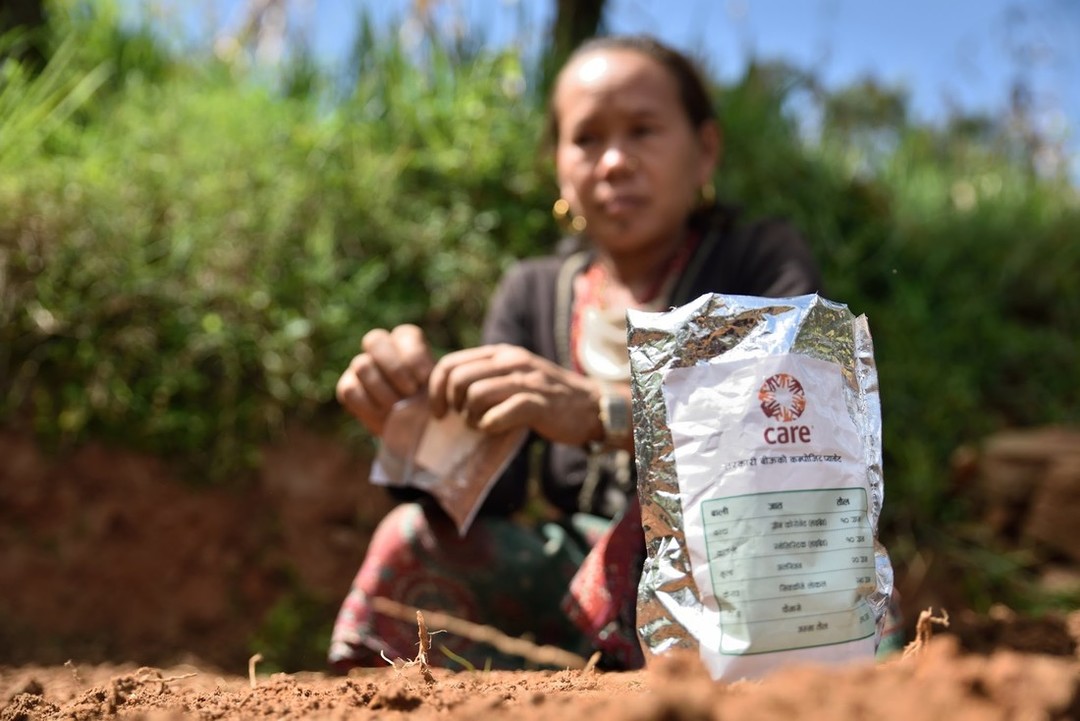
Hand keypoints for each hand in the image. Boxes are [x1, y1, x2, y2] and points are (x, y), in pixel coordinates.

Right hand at [336, 324, 434, 435]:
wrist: (414, 428)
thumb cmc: (429, 402)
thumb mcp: (437, 389)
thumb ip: (433, 378)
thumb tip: (428, 378)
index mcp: (405, 340)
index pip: (404, 335)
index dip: (414, 355)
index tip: (425, 378)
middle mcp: (380, 347)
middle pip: (375, 340)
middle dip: (394, 367)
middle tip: (411, 391)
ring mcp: (361, 365)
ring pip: (362, 364)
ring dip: (382, 389)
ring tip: (398, 408)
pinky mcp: (348, 386)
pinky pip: (350, 389)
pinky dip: (368, 405)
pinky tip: (383, 417)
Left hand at [427, 344, 606, 446]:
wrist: (591, 406)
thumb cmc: (547, 397)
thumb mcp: (515, 376)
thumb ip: (487, 376)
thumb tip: (448, 391)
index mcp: (501, 354)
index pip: (451, 363)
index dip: (436, 388)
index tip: (439, 410)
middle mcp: (511, 361)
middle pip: (459, 378)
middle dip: (453, 404)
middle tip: (462, 419)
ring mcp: (526, 380)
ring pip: (477, 394)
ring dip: (472, 417)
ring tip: (481, 425)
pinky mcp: (538, 403)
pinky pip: (500, 414)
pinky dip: (491, 425)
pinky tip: (496, 429)